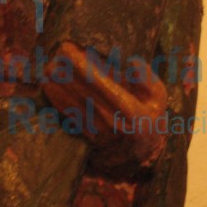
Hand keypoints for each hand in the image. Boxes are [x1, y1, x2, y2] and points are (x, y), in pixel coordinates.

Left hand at [43, 40, 166, 166]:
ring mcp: (99, 132)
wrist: (142, 155)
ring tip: (47, 68)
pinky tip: (47, 87)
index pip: (102, 85)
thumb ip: (148, 80)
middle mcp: (112, 122)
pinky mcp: (87, 137)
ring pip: (74, 105)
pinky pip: (70, 117)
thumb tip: (132, 63)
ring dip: (59, 86)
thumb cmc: (151, 117)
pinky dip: (57, 101)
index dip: (83, 67)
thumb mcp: (159, 98)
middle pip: (84, 93)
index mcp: (131, 111)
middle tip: (54, 54)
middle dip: (67, 74)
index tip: (70, 51)